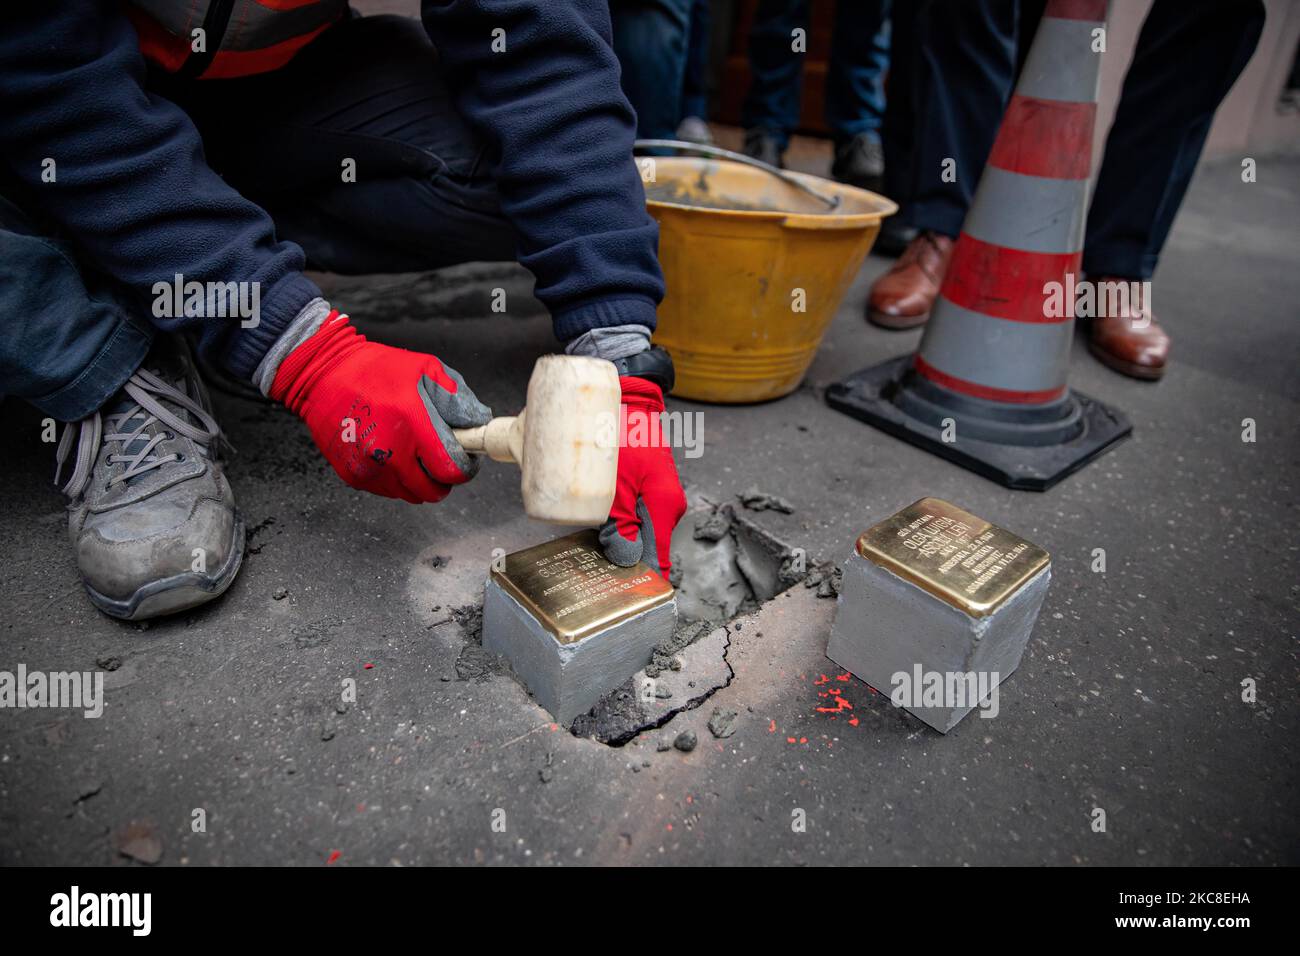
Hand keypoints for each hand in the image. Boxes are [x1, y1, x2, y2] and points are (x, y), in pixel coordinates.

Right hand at [270, 311, 490, 502]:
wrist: (323, 374)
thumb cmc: (376, 369)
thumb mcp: (425, 369)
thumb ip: (456, 398)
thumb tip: (478, 422)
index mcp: (412, 424)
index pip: (450, 470)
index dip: (464, 468)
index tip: (464, 459)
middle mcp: (389, 451)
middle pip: (432, 490)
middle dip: (443, 478)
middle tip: (440, 459)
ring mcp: (369, 467)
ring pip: (410, 494)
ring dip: (419, 480)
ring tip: (415, 455)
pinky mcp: (353, 475)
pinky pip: (387, 491)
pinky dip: (396, 479)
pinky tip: (392, 455)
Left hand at [598, 375, 686, 579]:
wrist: (629, 398)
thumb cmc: (622, 434)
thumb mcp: (614, 485)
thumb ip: (619, 525)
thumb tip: (624, 560)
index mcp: (665, 508)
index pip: (656, 559)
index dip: (639, 579)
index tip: (619, 594)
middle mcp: (667, 505)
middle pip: (643, 545)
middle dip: (619, 552)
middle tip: (590, 553)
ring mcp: (658, 496)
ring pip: (635, 529)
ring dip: (615, 533)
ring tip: (590, 528)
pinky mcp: (647, 486)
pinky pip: (633, 512)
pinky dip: (616, 517)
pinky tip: (597, 512)